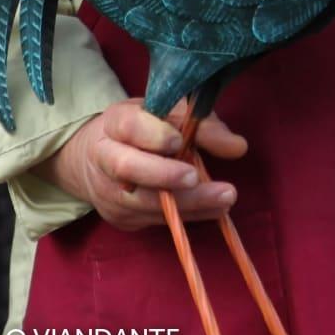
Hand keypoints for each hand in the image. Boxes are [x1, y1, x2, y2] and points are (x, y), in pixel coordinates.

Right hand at [31, 97, 247, 231]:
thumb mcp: (169, 115)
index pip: (128, 126)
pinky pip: (155, 220)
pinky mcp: (121, 218)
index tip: (180, 140)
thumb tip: (238, 147)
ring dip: (188, 203)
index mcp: (114, 122)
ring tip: (224, 198)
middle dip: (164, 174)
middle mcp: (105, 158)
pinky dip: (188, 215)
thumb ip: (202, 126)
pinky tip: (214, 209)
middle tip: (195, 177)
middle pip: (127, 167)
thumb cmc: (143, 129)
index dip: (153, 135)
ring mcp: (110, 192)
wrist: (97, 159)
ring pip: (144, 202)